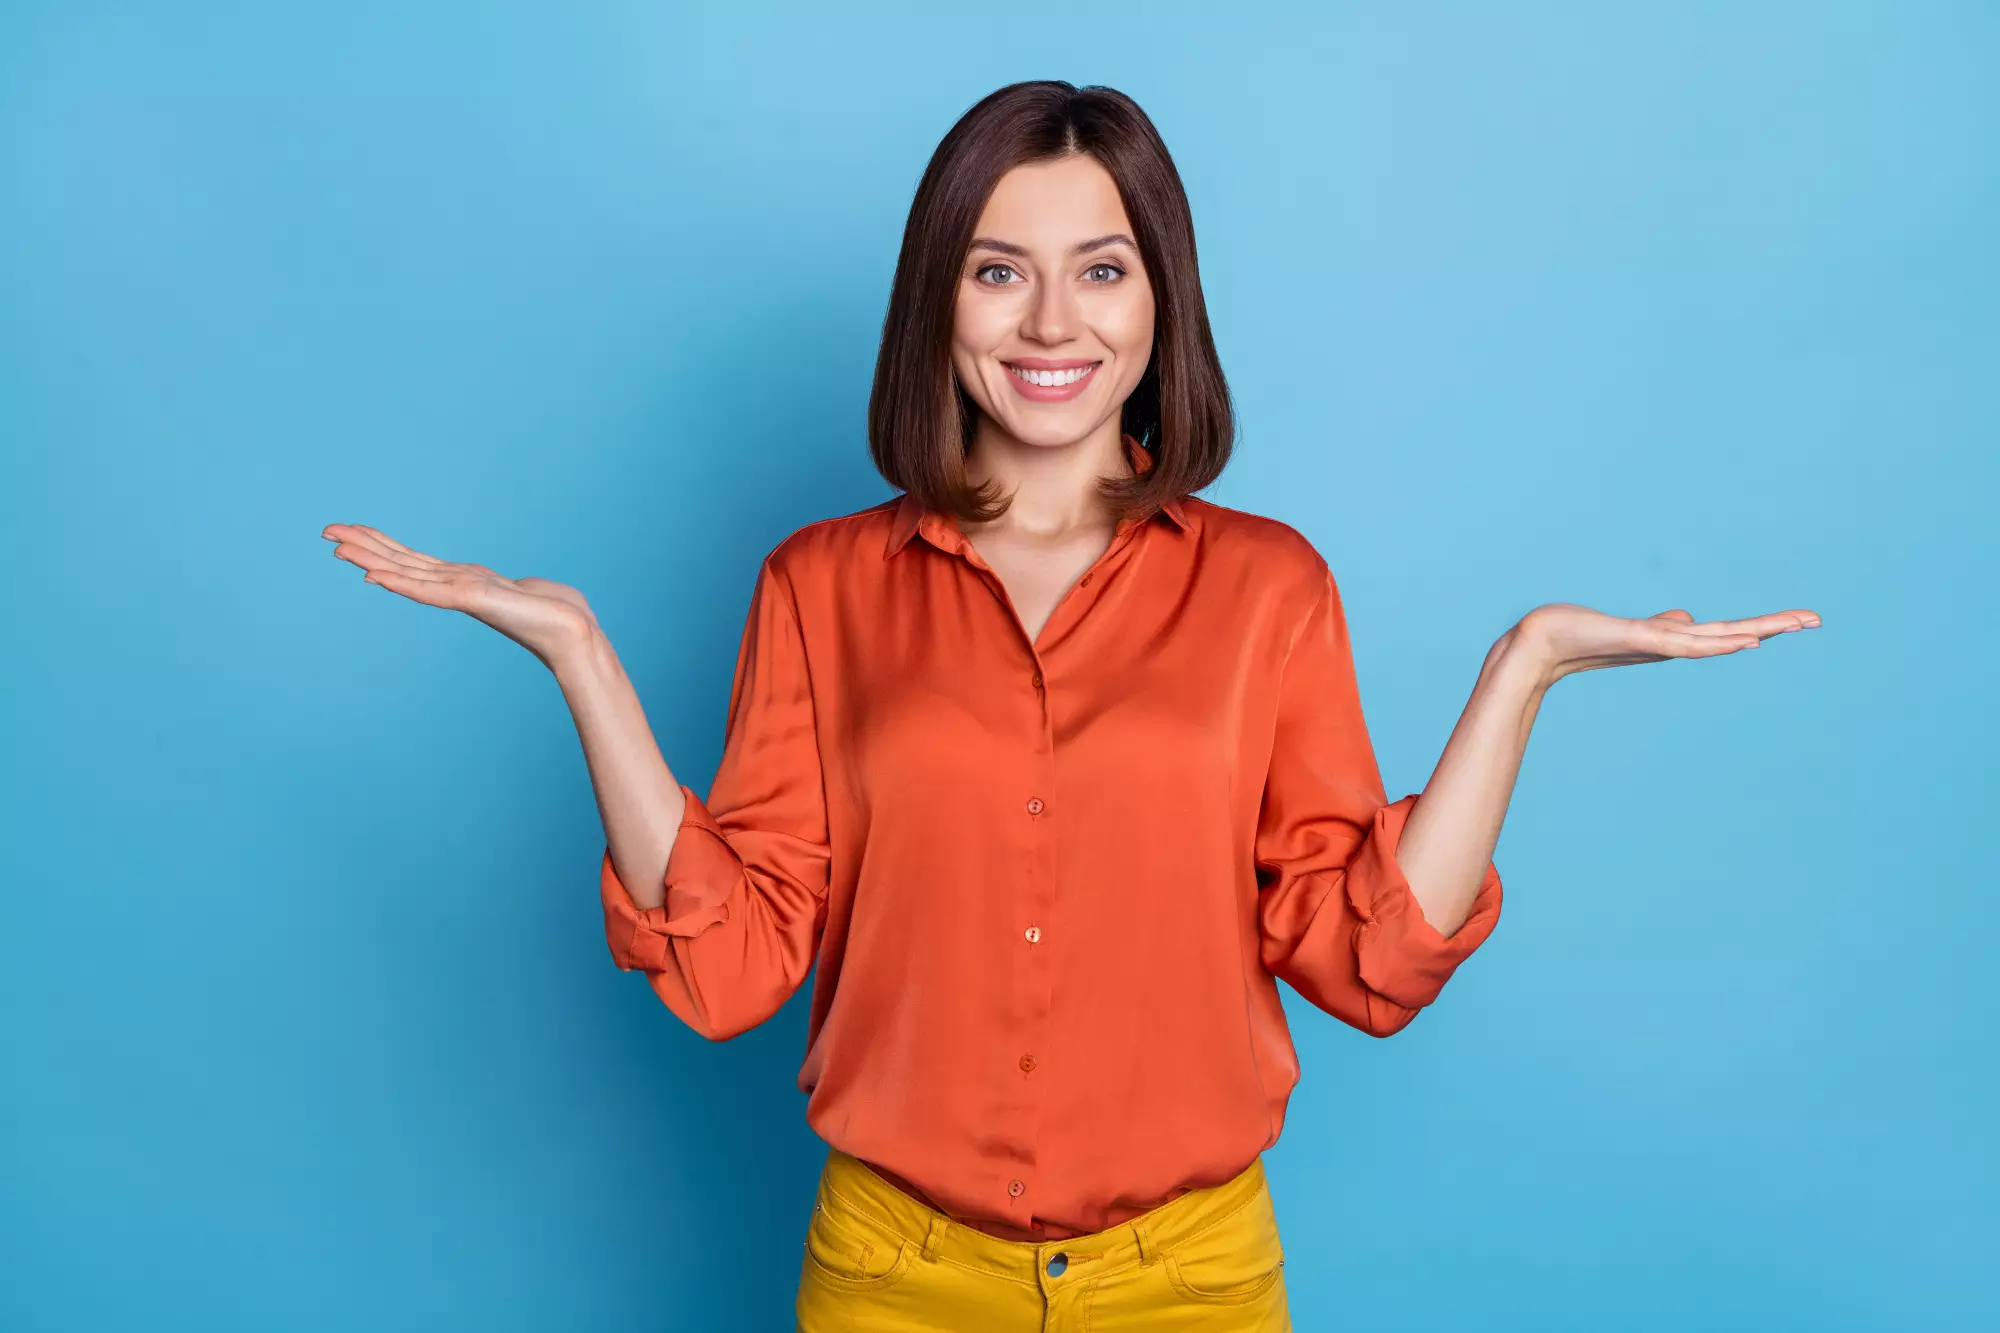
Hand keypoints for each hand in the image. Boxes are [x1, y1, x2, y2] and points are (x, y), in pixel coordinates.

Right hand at [322, 522, 598, 667]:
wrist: (572, 631)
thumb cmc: (551, 613)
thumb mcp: (518, 591)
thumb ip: (502, 588)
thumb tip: (504, 587)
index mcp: (461, 581)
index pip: (412, 560)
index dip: (380, 546)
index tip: (350, 533)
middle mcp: (454, 586)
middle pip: (400, 562)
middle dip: (363, 547)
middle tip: (326, 531)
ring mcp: (461, 593)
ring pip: (406, 573)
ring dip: (370, 559)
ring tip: (337, 547)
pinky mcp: (473, 599)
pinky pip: (428, 590)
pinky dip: (401, 583)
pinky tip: (375, 577)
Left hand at [1510, 602, 1821, 688]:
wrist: (1542, 643)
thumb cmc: (1584, 635)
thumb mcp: (1634, 628)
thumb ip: (1664, 626)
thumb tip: (1689, 619)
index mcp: (1675, 640)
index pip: (1727, 632)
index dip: (1764, 626)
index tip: (1799, 620)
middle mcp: (1672, 646)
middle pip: (1733, 635)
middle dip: (1774, 626)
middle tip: (1816, 618)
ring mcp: (1658, 645)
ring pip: (1715, 639)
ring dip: (1756, 631)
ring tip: (1792, 624)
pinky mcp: (1638, 639)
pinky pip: (1684, 641)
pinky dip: (1714, 642)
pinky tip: (1743, 640)